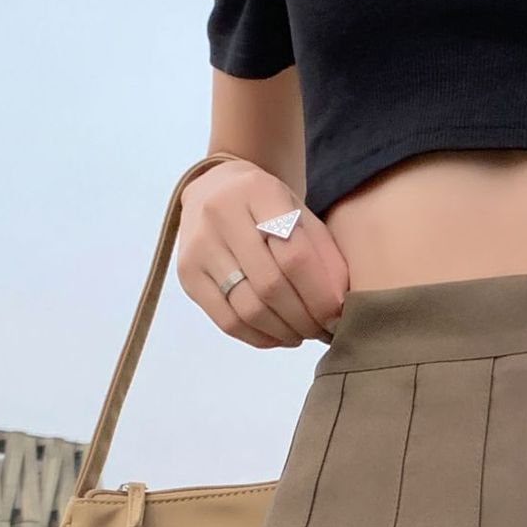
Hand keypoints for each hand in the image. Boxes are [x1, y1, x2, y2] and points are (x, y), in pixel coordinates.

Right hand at [175, 156, 348, 348]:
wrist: (216, 189)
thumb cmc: (270, 208)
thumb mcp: (301, 215)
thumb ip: (324, 254)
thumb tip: (339, 306)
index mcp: (258, 191)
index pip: (295, 256)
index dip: (320, 294)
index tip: (337, 315)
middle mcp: (220, 214)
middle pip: (270, 285)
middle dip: (304, 318)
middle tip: (322, 329)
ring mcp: (198, 246)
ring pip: (248, 308)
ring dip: (283, 331)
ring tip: (303, 334)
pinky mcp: (187, 275)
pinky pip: (227, 321)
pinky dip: (259, 337)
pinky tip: (278, 335)